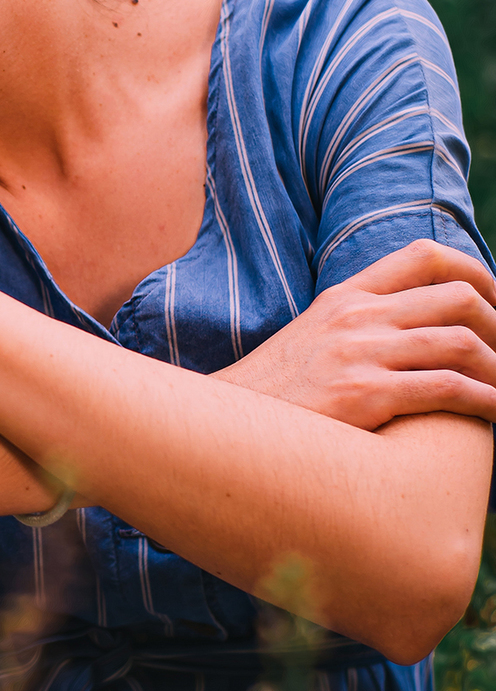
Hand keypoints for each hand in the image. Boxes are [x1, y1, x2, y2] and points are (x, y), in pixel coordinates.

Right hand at [215, 240, 495, 427]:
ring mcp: (360, 354)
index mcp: (344, 298)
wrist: (221, 434)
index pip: (424, 256)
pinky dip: (488, 401)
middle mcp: (356, 317)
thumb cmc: (272, 403)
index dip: (476, 272)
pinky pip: (450, 389)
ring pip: (462, 342)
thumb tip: (403, 337)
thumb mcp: (309, 344)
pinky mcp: (366, 395)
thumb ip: (353, 329)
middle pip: (457, 296)